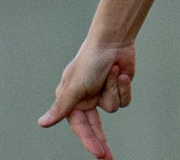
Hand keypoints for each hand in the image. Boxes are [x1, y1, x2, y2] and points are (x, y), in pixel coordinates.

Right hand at [38, 43, 135, 159]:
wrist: (113, 41)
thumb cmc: (90, 61)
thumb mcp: (74, 87)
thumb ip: (62, 107)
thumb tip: (43, 123)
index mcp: (73, 101)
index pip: (82, 127)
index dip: (90, 141)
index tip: (99, 154)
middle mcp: (88, 100)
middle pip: (97, 127)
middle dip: (102, 141)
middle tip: (108, 158)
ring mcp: (104, 94)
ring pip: (114, 107)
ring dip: (114, 89)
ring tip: (111, 73)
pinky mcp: (119, 88)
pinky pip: (125, 98)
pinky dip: (123, 86)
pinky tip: (121, 73)